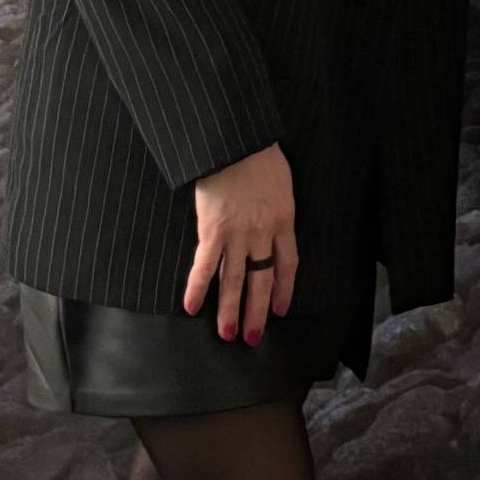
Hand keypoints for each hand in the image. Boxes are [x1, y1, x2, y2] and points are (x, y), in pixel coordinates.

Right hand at [185, 143, 296, 342]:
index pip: (288, 264)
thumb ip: (276, 206)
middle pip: (262, 280)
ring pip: (234, 280)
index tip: (280, 310)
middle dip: (256, 311)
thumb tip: (272, 220)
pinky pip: (204, 265)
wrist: (238, 141)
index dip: (284, 290)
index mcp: (284, 220)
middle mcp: (263, 233)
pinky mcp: (212, 230)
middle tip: (252, 338)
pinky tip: (191, 307)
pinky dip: (197, 287)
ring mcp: (238, 234)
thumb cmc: (260, 154)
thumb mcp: (281, 182)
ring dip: (230, 309)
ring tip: (227, 334)